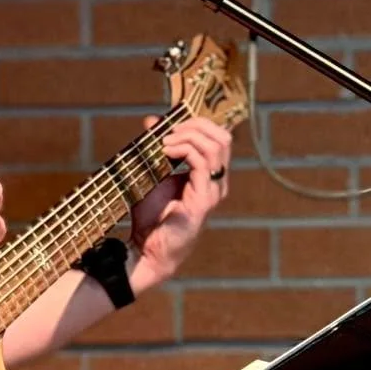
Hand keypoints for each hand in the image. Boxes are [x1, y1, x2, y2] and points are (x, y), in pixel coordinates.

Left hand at [128, 116, 230, 290]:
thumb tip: (152, 120)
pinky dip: (184, 150)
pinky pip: (203, 164)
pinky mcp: (203, 201)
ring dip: (188, 136)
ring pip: (216, 147)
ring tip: (164, 142)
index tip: (168, 123)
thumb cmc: (151, 216)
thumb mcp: (152, 174)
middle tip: (169, 130)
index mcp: (209, 176)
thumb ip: (155, 148)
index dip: (196, 123)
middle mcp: (217, 183)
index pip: (218, 138)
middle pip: (223, 138)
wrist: (147, 249)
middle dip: (196, 125)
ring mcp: (213, 192)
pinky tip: (166, 152)